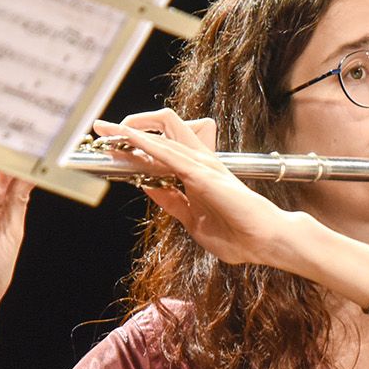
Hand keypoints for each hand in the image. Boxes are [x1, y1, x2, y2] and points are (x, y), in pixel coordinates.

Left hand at [96, 110, 290, 265]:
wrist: (265, 241)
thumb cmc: (238, 234)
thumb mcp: (192, 220)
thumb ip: (171, 202)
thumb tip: (147, 187)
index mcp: (198, 173)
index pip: (161, 149)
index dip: (134, 145)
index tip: (109, 146)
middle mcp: (200, 162)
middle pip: (161, 130)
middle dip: (129, 126)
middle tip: (102, 130)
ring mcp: (202, 166)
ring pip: (162, 135)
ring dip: (130, 131)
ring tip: (104, 130)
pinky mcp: (202, 174)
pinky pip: (168, 153)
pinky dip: (145, 143)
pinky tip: (127, 138)